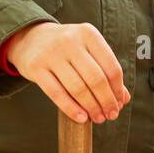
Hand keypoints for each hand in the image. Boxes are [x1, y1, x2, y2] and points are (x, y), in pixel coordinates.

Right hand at [6, 21, 128, 123]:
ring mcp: (51, 54)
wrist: (30, 38)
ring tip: (98, 118)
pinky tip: (82, 118)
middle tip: (110, 116)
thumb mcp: (87, 51)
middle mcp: (70, 40)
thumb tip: (123, 100)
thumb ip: (105, 71)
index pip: (111, 67)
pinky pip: (57, 93)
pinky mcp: (36, 67)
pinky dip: (72, 109)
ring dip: (91, 107)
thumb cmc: (67, 48)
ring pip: (78, 88)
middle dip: (106, 101)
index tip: (119, 104)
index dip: (117, 90)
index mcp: (88, 34)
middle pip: (96, 79)